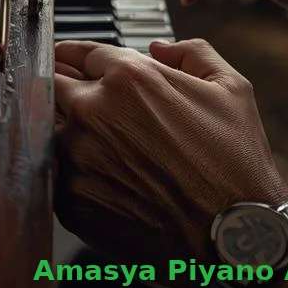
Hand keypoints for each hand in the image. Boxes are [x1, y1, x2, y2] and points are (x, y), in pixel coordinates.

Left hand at [53, 39, 287, 264]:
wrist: (236, 239)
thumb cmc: (237, 167)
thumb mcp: (232, 89)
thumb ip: (192, 54)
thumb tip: (159, 48)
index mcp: (129, 78)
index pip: (79, 53)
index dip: (75, 58)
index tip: (70, 64)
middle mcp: (94, 112)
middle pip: (52, 86)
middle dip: (63, 90)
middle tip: (82, 106)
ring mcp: (77, 157)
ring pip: (49, 131)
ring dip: (65, 133)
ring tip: (101, 150)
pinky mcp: (70, 200)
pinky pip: (56, 174)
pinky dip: (70, 173)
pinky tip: (103, 182)